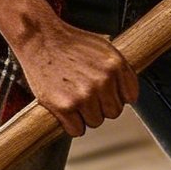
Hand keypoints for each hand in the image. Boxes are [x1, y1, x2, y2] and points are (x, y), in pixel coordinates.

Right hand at [16, 18, 138, 137]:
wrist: (40, 39)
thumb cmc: (69, 42)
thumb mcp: (103, 48)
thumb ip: (118, 69)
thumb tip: (126, 89)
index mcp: (115, 65)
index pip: (130, 97)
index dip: (117, 95)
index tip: (108, 93)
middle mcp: (103, 81)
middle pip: (114, 112)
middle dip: (102, 106)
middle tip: (88, 95)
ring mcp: (84, 95)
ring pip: (96, 121)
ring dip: (86, 115)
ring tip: (74, 98)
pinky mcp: (64, 106)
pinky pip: (77, 130)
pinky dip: (71, 124)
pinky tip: (66, 109)